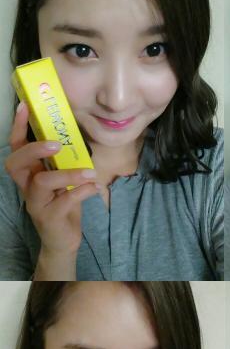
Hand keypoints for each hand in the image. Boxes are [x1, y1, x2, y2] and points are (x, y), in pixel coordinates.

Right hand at [5, 102, 97, 255]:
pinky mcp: (50, 218)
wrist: (63, 241)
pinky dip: (82, 192)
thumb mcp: (63, 182)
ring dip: (68, 174)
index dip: (18, 128)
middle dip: (34, 149)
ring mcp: (36, 203)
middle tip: (57, 144)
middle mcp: (27, 188)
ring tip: (90, 172)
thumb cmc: (64, 207)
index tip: (25, 107)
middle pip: (16, 163)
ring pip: (42, 182)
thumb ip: (64, 164)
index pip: (16, 148)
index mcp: (29, 175)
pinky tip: (95, 188)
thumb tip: (77, 138)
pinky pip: (64, 201)